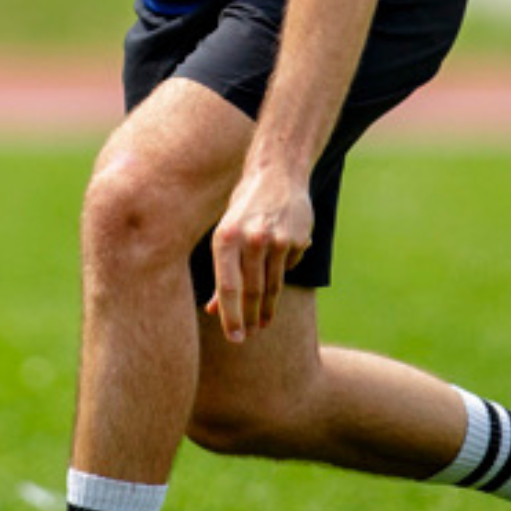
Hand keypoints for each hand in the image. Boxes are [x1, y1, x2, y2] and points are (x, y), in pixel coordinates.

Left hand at [205, 167, 313, 343]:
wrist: (277, 172)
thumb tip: (212, 310)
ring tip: (262, 323)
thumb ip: (221, 272)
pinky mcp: (298, 239)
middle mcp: (251, 239)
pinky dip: (281, 273)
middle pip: (251, 291)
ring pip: (272, 285)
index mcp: (225, 237)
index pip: (228, 287)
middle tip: (247, 336)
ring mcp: (278, 240)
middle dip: (249, 318)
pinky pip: (288, 268)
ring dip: (266, 308)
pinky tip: (278, 267)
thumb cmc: (243, 208)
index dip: (231, 316)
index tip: (234, 338)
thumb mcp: (225, 233)